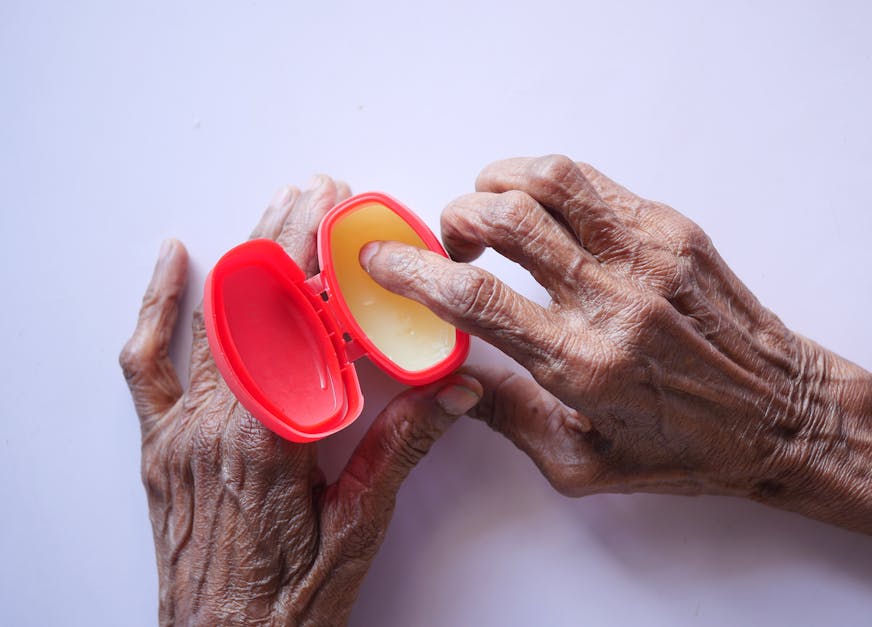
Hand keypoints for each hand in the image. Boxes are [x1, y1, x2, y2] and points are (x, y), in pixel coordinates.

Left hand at [120, 176, 481, 625]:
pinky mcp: (162, 446)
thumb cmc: (289, 603)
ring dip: (244, 258)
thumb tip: (453, 387)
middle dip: (286, 239)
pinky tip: (176, 262)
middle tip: (318, 190)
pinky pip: (145, 365)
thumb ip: (402, 449)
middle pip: (253, 309)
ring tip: (274, 208)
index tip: (343, 219)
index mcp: (269, 441)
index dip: (318, 265)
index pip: (295, 327)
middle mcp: (214, 426)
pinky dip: (156, 307)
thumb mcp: (358, 528)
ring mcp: (179, 433)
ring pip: (210, 323)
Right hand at [361, 156, 871, 549]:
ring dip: (499, 183)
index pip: (476, 299)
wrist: (782, 414)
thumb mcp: (580, 464)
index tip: (382, 261)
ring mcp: (649, 255)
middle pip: (508, 219)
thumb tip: (451, 374)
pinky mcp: (673, 230)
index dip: (414, 271)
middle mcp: (614, 300)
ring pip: (552, 179)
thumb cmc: (683, 449)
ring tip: (490, 210)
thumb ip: (506, 415)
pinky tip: (543, 212)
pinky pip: (595, 183)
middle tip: (452, 245)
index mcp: (583, 364)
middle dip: (455, 219)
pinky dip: (548, 185)